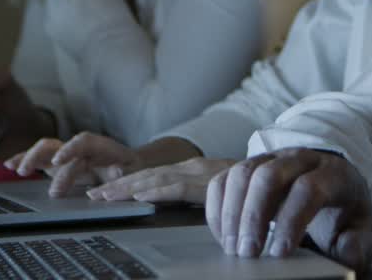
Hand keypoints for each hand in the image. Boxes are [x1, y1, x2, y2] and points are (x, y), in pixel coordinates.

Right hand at [5, 132, 141, 196]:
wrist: (130, 165)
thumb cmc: (132, 168)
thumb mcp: (134, 170)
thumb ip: (123, 171)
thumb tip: (116, 171)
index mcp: (99, 147)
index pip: (82, 141)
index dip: (69, 149)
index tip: (58, 161)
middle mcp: (80, 148)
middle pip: (56, 144)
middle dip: (41, 156)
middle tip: (28, 173)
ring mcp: (67, 155)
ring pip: (44, 150)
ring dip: (29, 157)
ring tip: (16, 169)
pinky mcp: (59, 164)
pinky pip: (40, 160)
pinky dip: (25, 160)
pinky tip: (10, 165)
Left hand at [89, 156, 236, 202]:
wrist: (277, 175)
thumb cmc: (248, 188)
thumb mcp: (216, 190)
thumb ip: (197, 193)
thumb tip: (177, 204)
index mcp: (190, 168)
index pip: (151, 175)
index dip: (126, 182)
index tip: (104, 191)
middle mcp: (191, 167)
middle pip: (147, 175)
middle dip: (119, 185)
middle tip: (93, 195)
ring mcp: (199, 173)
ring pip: (156, 179)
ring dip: (129, 188)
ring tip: (107, 196)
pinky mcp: (207, 183)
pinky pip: (178, 188)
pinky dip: (157, 191)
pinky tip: (141, 196)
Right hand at [206, 148, 371, 268]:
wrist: (334, 187)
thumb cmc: (344, 213)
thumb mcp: (361, 230)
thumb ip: (358, 244)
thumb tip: (345, 251)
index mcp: (333, 173)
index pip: (307, 189)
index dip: (290, 221)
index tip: (278, 253)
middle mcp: (301, 158)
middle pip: (268, 175)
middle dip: (253, 216)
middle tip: (247, 254)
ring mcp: (272, 158)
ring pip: (242, 173)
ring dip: (231, 213)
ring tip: (233, 249)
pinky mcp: (250, 167)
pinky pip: (224, 180)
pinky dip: (218, 209)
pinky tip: (225, 236)